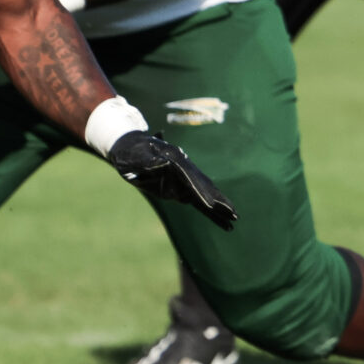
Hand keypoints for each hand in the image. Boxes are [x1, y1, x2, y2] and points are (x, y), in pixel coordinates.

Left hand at [106, 129, 236, 228]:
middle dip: (218, 200)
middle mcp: (184, 169)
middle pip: (204, 186)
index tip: (210, 205)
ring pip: (204, 193)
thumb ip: (150, 159)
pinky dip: (208, 207)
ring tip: (234, 217)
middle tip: (233, 213)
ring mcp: (183, 177)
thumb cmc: (132, 151)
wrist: (130, 146)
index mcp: (175, 161)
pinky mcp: (179, 185)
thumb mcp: (138, 154)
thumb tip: (164, 164)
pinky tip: (216, 215)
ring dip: (219, 205)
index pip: (191, 180)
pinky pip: (196, 198)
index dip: (201, 193)